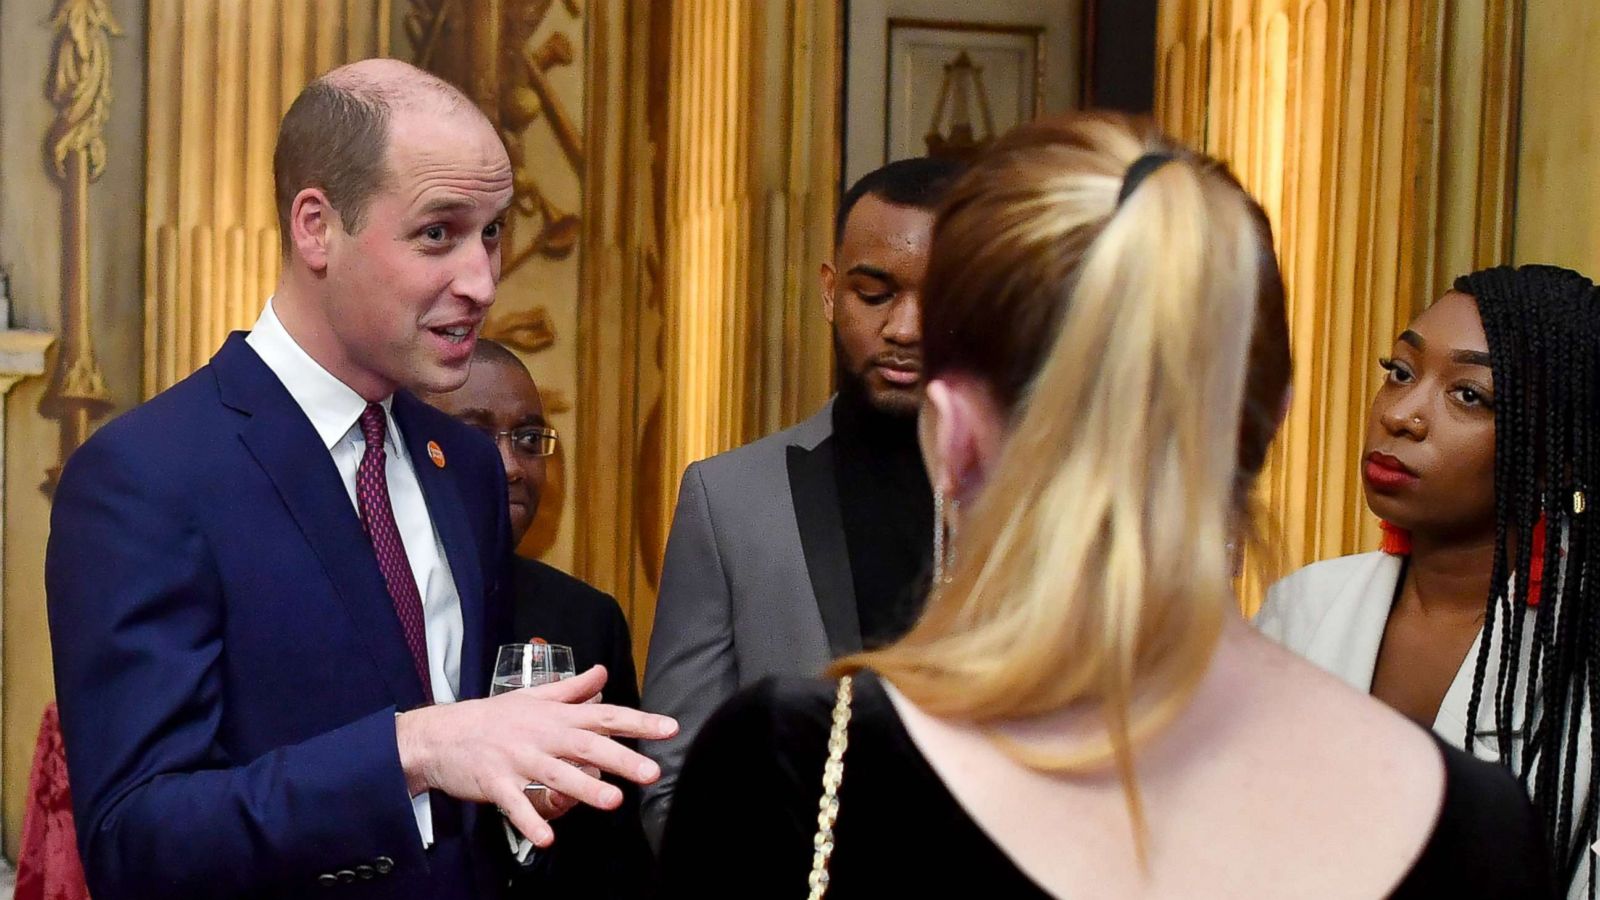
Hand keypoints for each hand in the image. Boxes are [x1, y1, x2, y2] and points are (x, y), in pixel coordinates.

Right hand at [396, 665, 676, 845]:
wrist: (438, 735)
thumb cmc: (491, 717)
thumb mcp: (533, 697)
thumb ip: (572, 689)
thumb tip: (602, 672)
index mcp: (555, 716)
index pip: (604, 715)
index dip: (639, 722)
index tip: (670, 728)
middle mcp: (541, 735)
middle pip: (587, 745)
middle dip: (621, 759)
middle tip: (652, 772)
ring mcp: (517, 759)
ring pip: (556, 774)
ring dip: (584, 788)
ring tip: (612, 801)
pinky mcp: (495, 783)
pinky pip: (515, 804)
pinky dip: (530, 820)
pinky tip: (547, 838)